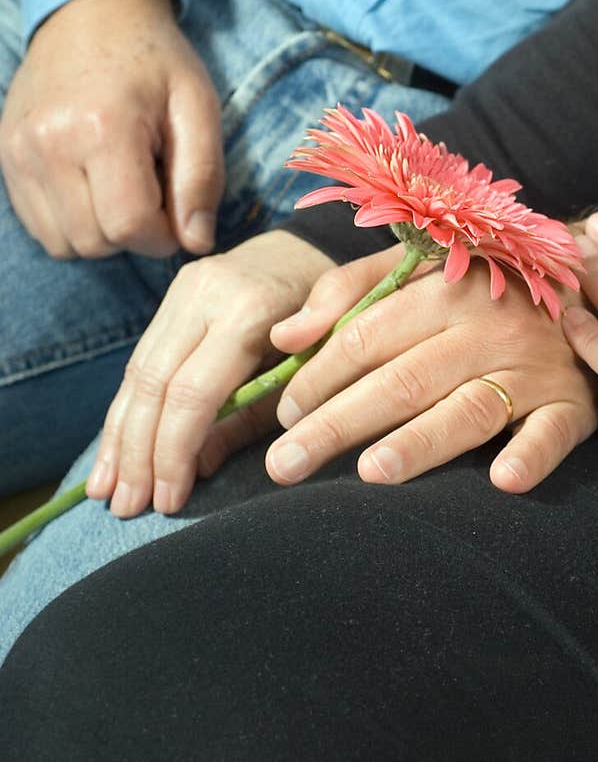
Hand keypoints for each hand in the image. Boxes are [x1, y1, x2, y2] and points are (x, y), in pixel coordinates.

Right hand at [0, 0, 223, 258]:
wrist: (92, 11)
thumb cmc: (155, 59)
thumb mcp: (197, 106)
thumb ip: (202, 176)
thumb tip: (197, 243)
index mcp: (103, 128)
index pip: (129, 226)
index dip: (162, 237)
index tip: (177, 215)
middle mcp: (50, 144)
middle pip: (95, 242)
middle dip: (133, 235)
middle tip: (152, 195)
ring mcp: (19, 152)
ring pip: (63, 243)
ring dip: (100, 234)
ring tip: (122, 189)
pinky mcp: (6, 156)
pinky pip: (38, 225)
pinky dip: (70, 223)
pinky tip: (93, 187)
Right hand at [86, 230, 334, 515]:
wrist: (314, 252)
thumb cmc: (325, 323)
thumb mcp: (308, 371)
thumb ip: (254, 415)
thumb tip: (199, 467)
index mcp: (248, 311)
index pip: (193, 391)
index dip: (175, 450)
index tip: (168, 501)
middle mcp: (206, 295)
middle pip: (154, 383)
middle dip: (138, 452)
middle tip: (127, 508)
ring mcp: (184, 291)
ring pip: (137, 372)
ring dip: (119, 438)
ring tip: (108, 493)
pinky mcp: (173, 295)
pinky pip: (140, 360)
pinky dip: (125, 411)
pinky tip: (112, 453)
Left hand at [263, 243, 597, 492]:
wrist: (592, 284)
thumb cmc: (486, 283)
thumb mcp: (420, 268)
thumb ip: (348, 292)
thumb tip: (285, 339)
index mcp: (443, 290)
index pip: (366, 336)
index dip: (319, 377)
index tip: (284, 415)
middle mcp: (487, 327)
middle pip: (402, 380)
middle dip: (338, 423)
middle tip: (286, 465)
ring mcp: (533, 368)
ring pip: (466, 410)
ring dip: (420, 442)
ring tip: (370, 473)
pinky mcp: (572, 404)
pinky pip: (553, 432)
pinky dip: (531, 455)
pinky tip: (502, 481)